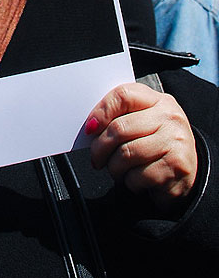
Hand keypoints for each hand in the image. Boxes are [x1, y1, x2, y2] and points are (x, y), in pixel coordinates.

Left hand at [85, 82, 196, 211]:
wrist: (188, 171)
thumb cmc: (156, 143)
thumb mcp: (143, 121)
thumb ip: (120, 117)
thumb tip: (90, 126)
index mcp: (158, 100)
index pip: (123, 95)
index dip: (101, 111)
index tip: (90, 128)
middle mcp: (169, 118)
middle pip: (120, 128)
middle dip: (100, 147)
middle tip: (96, 158)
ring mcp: (175, 142)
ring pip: (126, 154)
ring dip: (114, 167)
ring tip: (117, 170)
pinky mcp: (176, 167)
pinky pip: (138, 176)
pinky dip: (129, 182)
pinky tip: (135, 180)